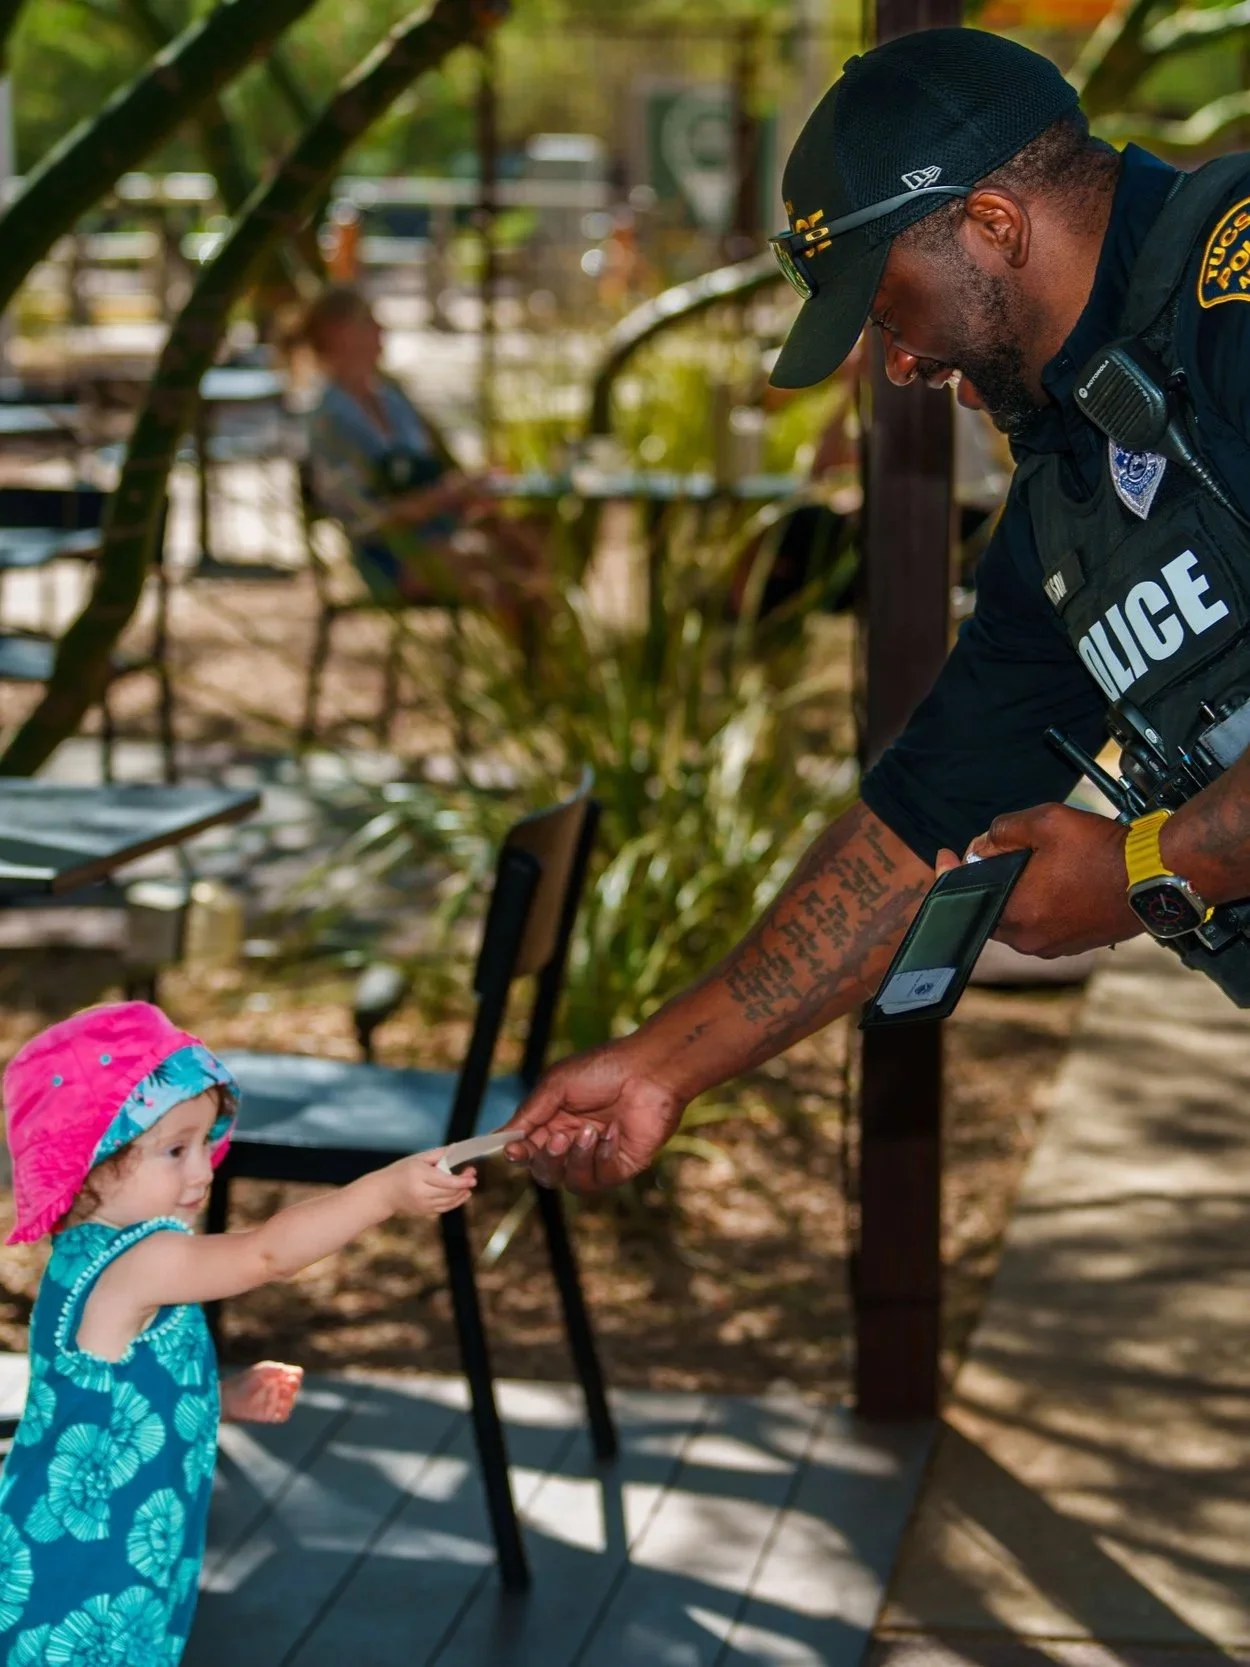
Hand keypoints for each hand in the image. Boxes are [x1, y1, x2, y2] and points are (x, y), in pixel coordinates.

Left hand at [220, 1361, 303, 1423]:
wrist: (229, 1398)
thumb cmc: (244, 1381)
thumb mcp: (260, 1370)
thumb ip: (274, 1368)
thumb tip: (286, 1370)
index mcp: (279, 1376)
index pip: (297, 1374)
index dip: (295, 1375)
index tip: (288, 1376)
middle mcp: (279, 1388)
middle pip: (296, 1388)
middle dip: (293, 1387)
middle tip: (283, 1386)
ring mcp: (275, 1402)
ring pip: (292, 1402)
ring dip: (289, 1400)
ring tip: (279, 1398)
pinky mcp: (270, 1415)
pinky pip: (284, 1416)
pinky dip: (284, 1413)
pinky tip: (277, 1409)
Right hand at [385, 1151, 475, 1215]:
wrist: (384, 1193)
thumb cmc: (400, 1171)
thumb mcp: (417, 1158)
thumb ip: (438, 1154)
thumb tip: (456, 1148)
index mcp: (419, 1176)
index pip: (445, 1181)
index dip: (462, 1180)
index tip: (473, 1175)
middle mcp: (421, 1193)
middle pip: (449, 1192)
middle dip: (464, 1185)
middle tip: (472, 1176)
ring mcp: (423, 1205)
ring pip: (449, 1202)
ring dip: (462, 1194)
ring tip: (468, 1186)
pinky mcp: (424, 1213)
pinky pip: (444, 1208)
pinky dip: (455, 1202)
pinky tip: (461, 1195)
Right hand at [503, 1043, 684, 1192]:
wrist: (650, 1071)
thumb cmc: (603, 1070)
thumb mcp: (557, 1085)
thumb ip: (529, 1113)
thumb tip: (499, 1137)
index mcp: (554, 1122)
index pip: (528, 1149)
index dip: (518, 1153)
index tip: (512, 1150)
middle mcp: (573, 1143)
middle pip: (545, 1172)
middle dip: (547, 1159)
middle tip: (559, 1138)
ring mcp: (596, 1157)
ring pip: (569, 1181)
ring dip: (575, 1159)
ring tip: (589, 1131)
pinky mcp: (620, 1167)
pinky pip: (599, 1178)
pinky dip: (602, 1156)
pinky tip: (614, 1132)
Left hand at [935, 802, 1141, 956]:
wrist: (1156, 876)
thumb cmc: (1103, 849)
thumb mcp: (1046, 820)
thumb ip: (1003, 830)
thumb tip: (981, 844)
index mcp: (1014, 911)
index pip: (962, 895)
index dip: (947, 872)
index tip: (944, 857)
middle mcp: (1028, 938)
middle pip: (989, 906)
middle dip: (988, 878)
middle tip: (996, 850)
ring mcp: (1050, 946)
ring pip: (1015, 917)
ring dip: (1016, 891)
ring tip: (1033, 861)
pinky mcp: (1072, 946)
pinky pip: (1040, 925)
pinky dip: (1039, 903)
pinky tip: (1054, 879)